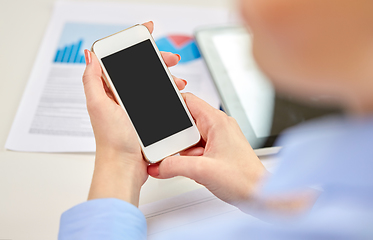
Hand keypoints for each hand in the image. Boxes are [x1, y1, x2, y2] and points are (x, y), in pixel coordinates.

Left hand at [84, 21, 186, 205]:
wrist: (125, 167)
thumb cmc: (112, 141)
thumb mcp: (99, 106)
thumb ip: (92, 80)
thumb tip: (90, 56)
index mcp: (109, 90)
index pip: (121, 60)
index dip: (134, 45)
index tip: (147, 34)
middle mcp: (121, 96)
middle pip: (141, 69)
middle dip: (158, 60)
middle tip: (171, 59)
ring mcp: (135, 106)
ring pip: (153, 83)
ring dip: (167, 77)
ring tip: (178, 81)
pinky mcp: (146, 117)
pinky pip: (160, 98)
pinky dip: (169, 93)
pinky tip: (176, 94)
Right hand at [148, 93, 267, 205]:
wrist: (258, 195)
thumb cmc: (244, 179)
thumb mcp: (202, 171)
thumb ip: (174, 166)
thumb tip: (158, 165)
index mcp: (217, 122)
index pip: (188, 101)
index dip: (171, 103)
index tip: (158, 111)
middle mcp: (219, 126)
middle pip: (186, 122)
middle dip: (176, 137)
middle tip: (171, 150)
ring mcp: (219, 138)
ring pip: (191, 137)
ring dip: (184, 151)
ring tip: (190, 163)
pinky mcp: (219, 150)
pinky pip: (197, 148)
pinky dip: (191, 158)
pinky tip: (194, 168)